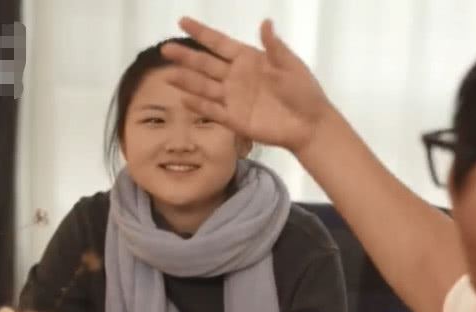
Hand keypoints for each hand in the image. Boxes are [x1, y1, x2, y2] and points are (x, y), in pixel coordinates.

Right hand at [161, 17, 333, 155]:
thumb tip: (265, 22)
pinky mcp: (235, 119)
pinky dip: (199, 106)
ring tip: (168, 75)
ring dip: (187, 81)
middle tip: (165, 49)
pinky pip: (213, 111)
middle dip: (186, 57)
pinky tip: (183, 99)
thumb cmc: (304, 92)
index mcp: (249, 60)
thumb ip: (275, 47)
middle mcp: (236, 77)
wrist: (310, 125)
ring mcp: (234, 99)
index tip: (182, 22)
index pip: (220, 43)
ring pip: (205, 87)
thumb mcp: (291, 65)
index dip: (202, 33)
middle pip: (206, 64)